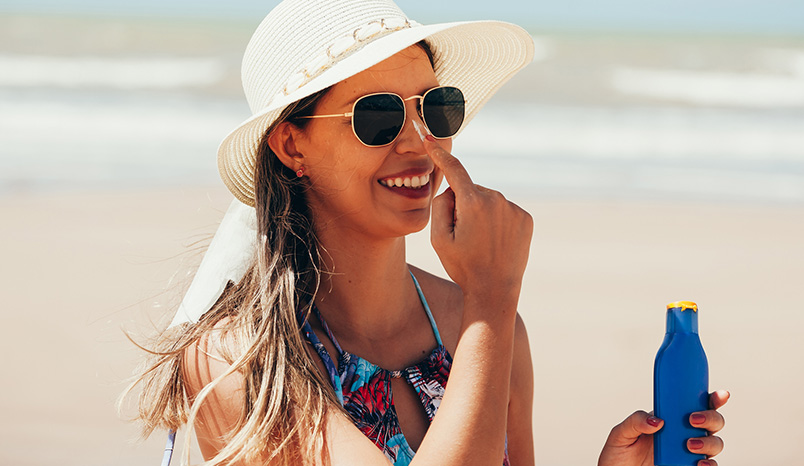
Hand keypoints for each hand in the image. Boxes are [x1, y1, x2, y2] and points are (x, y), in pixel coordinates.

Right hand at [423, 135, 532, 300]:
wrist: (494, 291)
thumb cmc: (463, 266)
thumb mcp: (438, 239)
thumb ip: (439, 206)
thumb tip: (451, 190)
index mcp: (472, 203)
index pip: (454, 170)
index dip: (440, 155)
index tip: (429, 139)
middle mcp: (496, 200)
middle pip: (470, 191)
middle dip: (463, 206)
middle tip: (463, 237)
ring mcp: (513, 209)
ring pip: (487, 202)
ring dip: (480, 215)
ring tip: (481, 244)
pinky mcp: (525, 218)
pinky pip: (503, 211)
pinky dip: (497, 222)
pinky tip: (495, 243)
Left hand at [598, 390, 728, 465]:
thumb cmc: (619, 455)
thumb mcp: (621, 434)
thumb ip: (635, 422)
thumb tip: (657, 420)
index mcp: (670, 419)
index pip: (695, 404)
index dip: (712, 399)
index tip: (719, 395)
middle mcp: (683, 434)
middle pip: (713, 422)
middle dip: (711, 417)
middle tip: (693, 420)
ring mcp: (688, 452)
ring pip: (715, 443)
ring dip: (709, 441)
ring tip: (689, 445)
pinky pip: (709, 465)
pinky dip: (709, 464)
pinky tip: (700, 463)